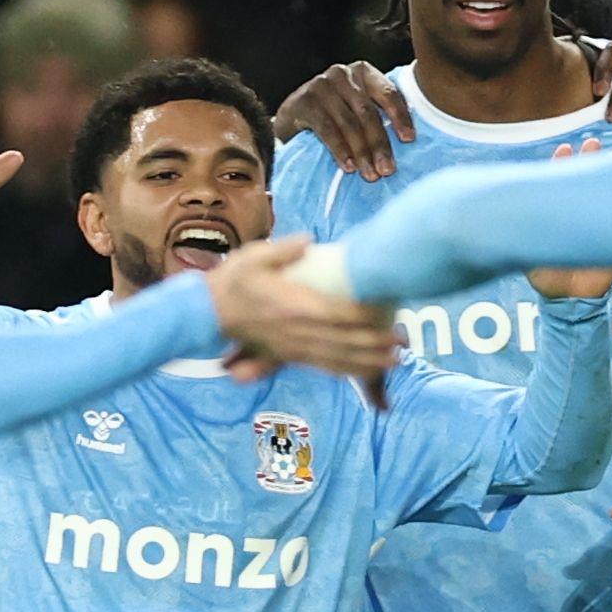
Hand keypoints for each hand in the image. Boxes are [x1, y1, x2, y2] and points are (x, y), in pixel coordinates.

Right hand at [203, 235, 397, 382]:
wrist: (208, 312)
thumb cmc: (233, 280)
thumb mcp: (254, 255)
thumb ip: (283, 250)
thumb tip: (308, 240)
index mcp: (294, 307)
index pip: (338, 314)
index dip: (365, 315)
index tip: (387, 311)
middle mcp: (298, 332)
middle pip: (345, 342)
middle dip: (376, 344)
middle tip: (404, 341)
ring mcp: (294, 347)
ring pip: (338, 359)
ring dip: (368, 362)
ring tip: (395, 361)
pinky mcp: (290, 355)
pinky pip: (323, 366)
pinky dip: (348, 370)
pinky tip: (365, 371)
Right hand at [277, 60, 412, 180]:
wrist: (292, 117)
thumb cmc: (334, 115)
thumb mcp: (358, 108)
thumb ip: (379, 114)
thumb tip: (407, 143)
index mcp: (364, 72)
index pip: (388, 93)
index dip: (400, 117)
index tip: (409, 140)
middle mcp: (343, 74)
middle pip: (367, 112)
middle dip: (379, 144)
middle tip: (387, 170)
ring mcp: (321, 85)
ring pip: (348, 123)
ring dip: (361, 152)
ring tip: (369, 174)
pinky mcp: (304, 101)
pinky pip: (327, 129)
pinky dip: (340, 150)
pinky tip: (348, 167)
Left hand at [525, 135, 611, 298]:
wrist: (568, 300)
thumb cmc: (545, 275)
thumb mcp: (528, 253)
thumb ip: (524, 235)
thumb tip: (507, 213)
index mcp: (557, 214)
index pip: (559, 183)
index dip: (561, 166)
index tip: (563, 150)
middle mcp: (578, 214)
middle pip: (583, 181)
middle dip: (587, 162)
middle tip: (591, 145)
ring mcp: (595, 224)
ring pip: (601, 194)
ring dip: (605, 175)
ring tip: (610, 156)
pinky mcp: (611, 239)